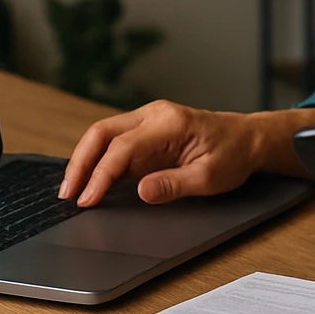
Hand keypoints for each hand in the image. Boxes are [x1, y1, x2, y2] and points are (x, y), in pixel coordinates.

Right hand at [59, 100, 260, 206]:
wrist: (246, 138)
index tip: (88, 199)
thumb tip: (141, 192)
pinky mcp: (145, 132)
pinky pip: (114, 143)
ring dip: (84, 161)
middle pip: (102, 133)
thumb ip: (175, 184)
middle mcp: (153, 115)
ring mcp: (147, 121)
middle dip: (80, 162)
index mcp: (169, 122)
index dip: (101, 174)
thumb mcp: (210, 177)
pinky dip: (97, 161)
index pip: (123, 147)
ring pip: (103, 135)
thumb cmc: (232, 155)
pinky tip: (88, 181)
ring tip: (71, 190)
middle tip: (68, 193)